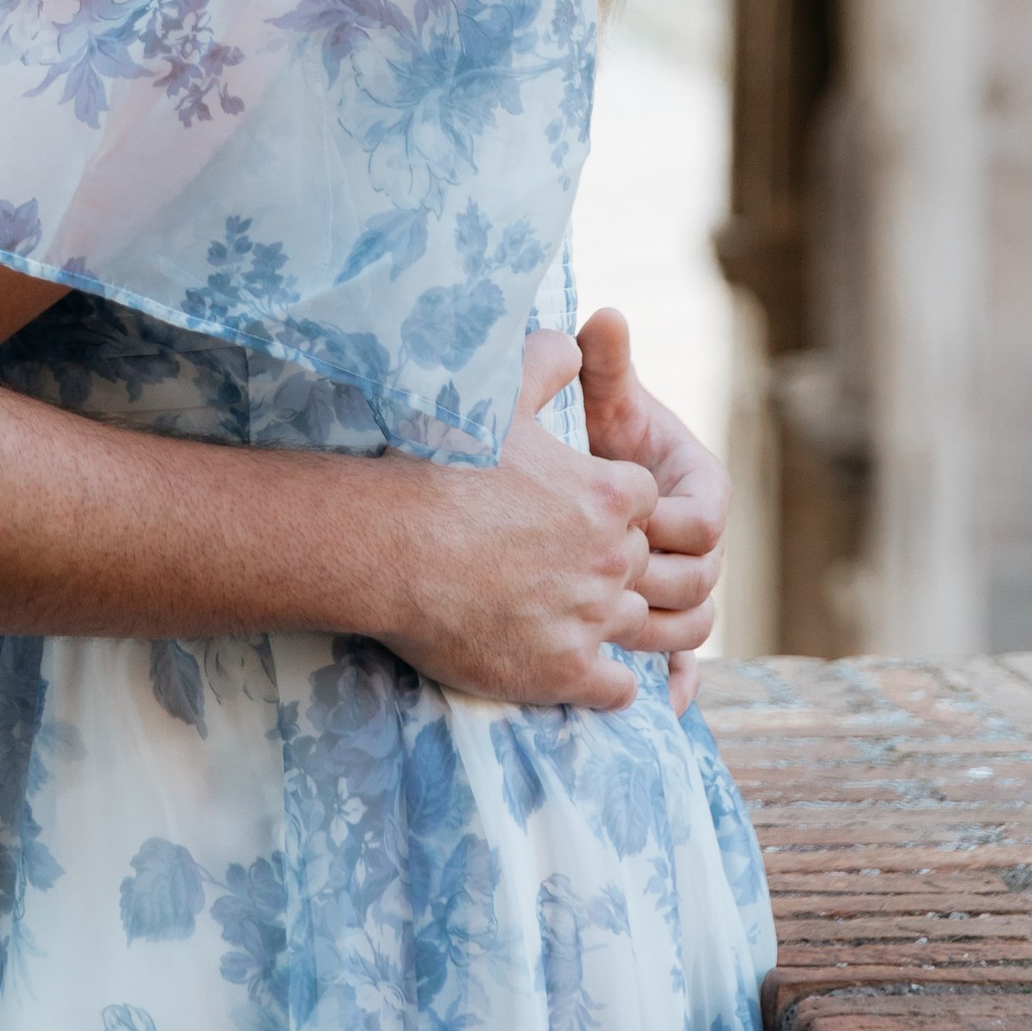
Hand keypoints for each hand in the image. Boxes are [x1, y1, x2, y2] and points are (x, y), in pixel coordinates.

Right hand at [386, 328, 656, 708]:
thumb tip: (574, 341)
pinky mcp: (565, 672)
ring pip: (632, 624)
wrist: (388, 545)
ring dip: (605, 618)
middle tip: (558, 561)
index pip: (643, 504)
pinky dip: (606, 681)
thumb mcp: (498, 395)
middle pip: (639, 563)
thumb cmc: (440, 465)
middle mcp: (612, 559)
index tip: (573, 511)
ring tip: (561, 611)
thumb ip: (548, 361)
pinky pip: (618, 689)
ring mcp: (591, 620)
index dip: (611, 506)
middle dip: (609, 562)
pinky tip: (578, 664)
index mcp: (608, 495)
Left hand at [576, 305, 727, 712]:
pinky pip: (682, 665)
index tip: (630, 521)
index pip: (705, 520)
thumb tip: (605, 315)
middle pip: (700, 581)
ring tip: (617, 642)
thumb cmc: (588, 430)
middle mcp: (702, 542)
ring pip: (692, 626)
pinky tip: (659, 709)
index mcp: (701, 487)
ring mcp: (684, 585)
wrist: (572, 473)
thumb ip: (605, 363)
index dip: (669, 525)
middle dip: (657, 584)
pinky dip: (675, 687)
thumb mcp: (596, 398)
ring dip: (662, 638)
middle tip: (607, 587)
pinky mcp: (663, 622)